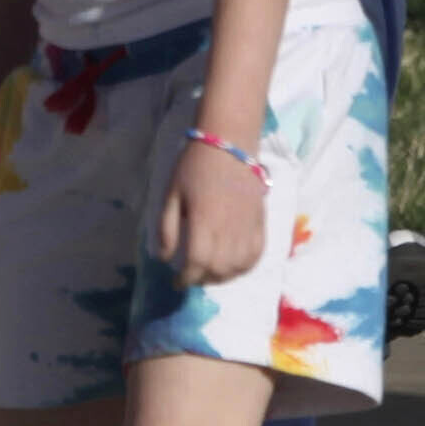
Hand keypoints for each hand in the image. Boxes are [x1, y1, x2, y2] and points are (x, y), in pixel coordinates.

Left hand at [155, 132, 267, 286]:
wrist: (228, 144)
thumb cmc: (194, 167)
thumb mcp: (171, 195)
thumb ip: (167, 229)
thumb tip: (164, 258)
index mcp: (204, 222)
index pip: (197, 263)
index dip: (186, 278)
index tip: (177, 281)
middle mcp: (228, 229)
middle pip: (219, 269)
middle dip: (202, 279)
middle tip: (191, 276)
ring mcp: (247, 227)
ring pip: (239, 266)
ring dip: (223, 277)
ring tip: (210, 274)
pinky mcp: (260, 222)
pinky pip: (257, 254)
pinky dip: (245, 267)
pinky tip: (233, 266)